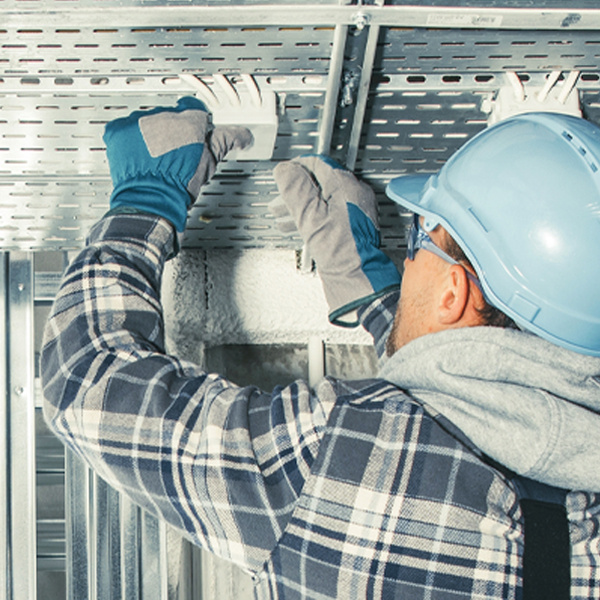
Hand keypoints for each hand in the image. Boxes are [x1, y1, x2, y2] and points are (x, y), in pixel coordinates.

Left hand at [103, 96, 252, 230]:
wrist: (151, 198)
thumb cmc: (180, 184)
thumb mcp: (210, 163)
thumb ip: (226, 141)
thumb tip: (243, 135)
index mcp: (188, 122)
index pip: (194, 109)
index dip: (195, 123)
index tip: (193, 132)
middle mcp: (164, 117)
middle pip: (170, 115)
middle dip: (172, 131)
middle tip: (174, 152)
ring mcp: (140, 122)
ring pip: (148, 121)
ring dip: (151, 133)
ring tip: (155, 156)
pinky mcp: (119, 131)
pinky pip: (125, 127)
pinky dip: (130, 138)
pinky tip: (138, 153)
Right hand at [273, 155, 400, 325]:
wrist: (355, 278)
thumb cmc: (339, 251)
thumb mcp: (309, 215)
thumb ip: (295, 189)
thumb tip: (285, 170)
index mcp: (345, 186)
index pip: (317, 164)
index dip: (295, 170)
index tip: (282, 177)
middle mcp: (353, 196)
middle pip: (319, 183)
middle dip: (295, 191)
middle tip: (279, 199)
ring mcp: (353, 213)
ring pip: (322, 201)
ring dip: (300, 207)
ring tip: (283, 215)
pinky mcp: (350, 229)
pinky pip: (327, 216)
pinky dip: (311, 219)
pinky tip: (299, 227)